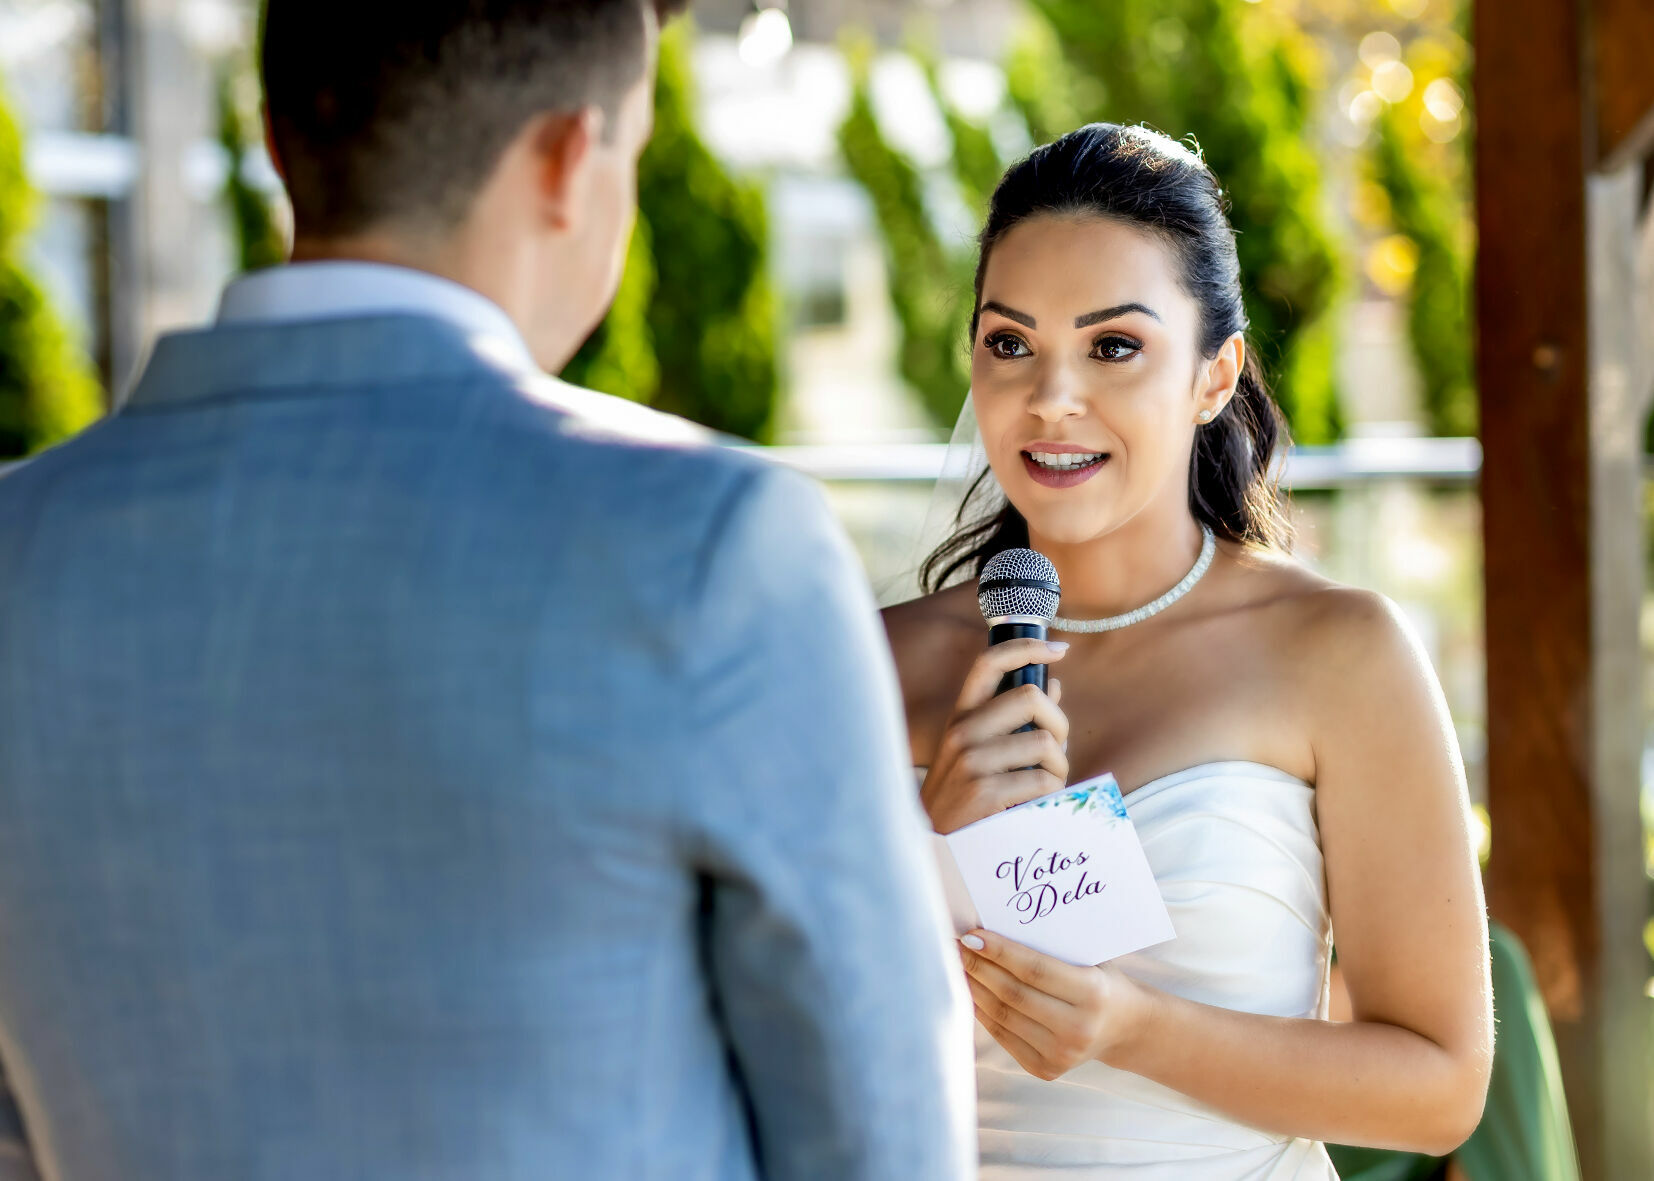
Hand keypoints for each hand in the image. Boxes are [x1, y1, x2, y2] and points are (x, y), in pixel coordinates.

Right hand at [922, 638, 1069, 833]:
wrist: (935, 846)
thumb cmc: (965, 797)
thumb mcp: (979, 752)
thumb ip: (1015, 720)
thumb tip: (1054, 686)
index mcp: (961, 716)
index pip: (989, 662)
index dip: (1027, 647)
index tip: (1059, 649)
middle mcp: (961, 732)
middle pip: (1031, 697)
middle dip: (1059, 723)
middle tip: (1057, 749)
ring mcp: (971, 762)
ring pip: (1045, 742)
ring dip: (1059, 767)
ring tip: (1047, 784)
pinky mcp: (984, 792)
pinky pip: (1043, 781)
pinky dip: (1052, 794)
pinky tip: (1037, 804)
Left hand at [959, 928, 1145, 1080]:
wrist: (1126, 1028)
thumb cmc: (1101, 980)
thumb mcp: (1088, 959)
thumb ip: (1048, 948)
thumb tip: (991, 930)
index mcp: (1092, 993)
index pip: (1034, 969)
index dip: (999, 952)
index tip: (970, 935)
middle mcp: (1077, 1028)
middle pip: (1013, 994)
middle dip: (978, 967)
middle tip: (955, 946)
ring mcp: (1061, 1054)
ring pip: (1003, 1016)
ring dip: (974, 988)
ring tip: (957, 965)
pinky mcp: (1046, 1069)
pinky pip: (1003, 1036)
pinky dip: (982, 1012)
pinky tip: (971, 991)